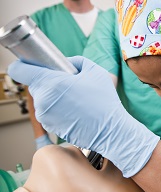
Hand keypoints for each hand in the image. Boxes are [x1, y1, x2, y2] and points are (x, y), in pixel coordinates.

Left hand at [8, 56, 159, 176]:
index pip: (19, 69)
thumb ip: (75, 60)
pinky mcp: (49, 126)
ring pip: (42, 97)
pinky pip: (48, 111)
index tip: (36, 65)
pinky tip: (75, 109)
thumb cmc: (104, 102)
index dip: (25, 64)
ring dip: (54, 95)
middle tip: (69, 84)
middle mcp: (43, 100)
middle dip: (48, 80)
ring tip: (75, 98)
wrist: (110, 130)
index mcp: (51, 83)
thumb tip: (64, 63)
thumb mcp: (95, 71)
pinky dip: (57, 108)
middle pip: (35, 83)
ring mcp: (45, 115)